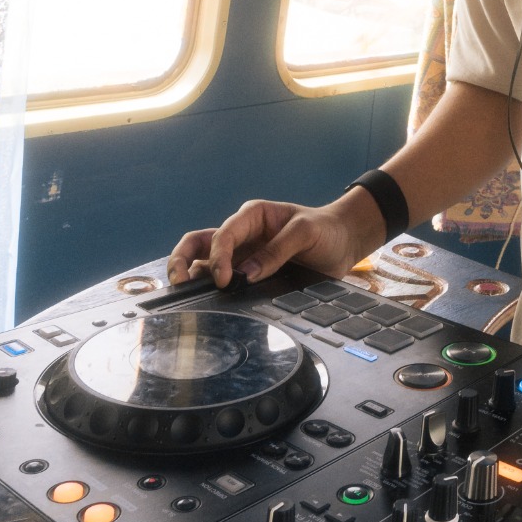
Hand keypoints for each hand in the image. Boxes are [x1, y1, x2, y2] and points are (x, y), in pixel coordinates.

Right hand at [167, 188, 380, 288]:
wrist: (343, 242)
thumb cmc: (325, 229)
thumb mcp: (307, 232)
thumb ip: (278, 250)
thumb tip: (246, 274)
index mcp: (253, 216)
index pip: (224, 234)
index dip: (219, 256)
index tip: (223, 280)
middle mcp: (242, 235)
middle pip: (199, 243)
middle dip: (181, 259)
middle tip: (178, 282)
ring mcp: (242, 256)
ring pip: (203, 263)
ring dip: (190, 277)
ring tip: (183, 295)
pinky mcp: (247, 275)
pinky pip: (221, 281)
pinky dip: (208, 291)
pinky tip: (205, 305)